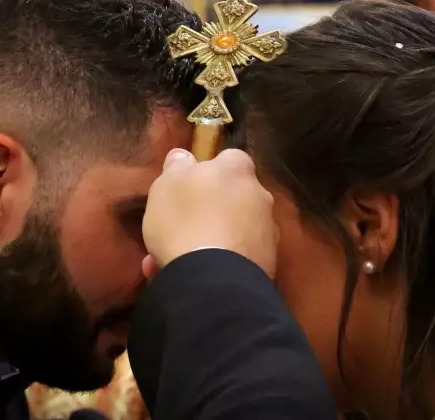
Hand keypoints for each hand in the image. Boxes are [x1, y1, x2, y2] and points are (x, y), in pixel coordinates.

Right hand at [142, 148, 277, 278]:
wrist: (212, 279)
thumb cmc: (186, 220)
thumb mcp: (167, 185)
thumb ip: (177, 167)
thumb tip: (183, 156)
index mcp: (237, 171)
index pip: (231, 158)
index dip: (212, 169)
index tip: (192, 183)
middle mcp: (260, 197)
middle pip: (235, 196)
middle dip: (213, 208)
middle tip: (182, 224)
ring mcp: (267, 233)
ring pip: (233, 231)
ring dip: (211, 239)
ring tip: (176, 258)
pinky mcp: (266, 265)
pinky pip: (236, 257)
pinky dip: (218, 263)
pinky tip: (190, 276)